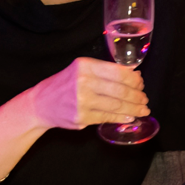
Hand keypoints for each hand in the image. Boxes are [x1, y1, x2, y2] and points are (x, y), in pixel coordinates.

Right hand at [26, 58, 148, 130]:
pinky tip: (129, 117)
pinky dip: (121, 118)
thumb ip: (104, 72)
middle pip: (120, 89)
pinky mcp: (81, 117)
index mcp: (85, 66)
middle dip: (137, 96)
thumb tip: (134, 75)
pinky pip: (107, 117)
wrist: (40, 104)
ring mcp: (82, 100)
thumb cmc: (64, 86)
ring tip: (142, 109)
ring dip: (133, 108)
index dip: (134, 80)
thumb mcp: (81, 71)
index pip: (118, 72)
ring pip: (116, 105)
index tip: (141, 84)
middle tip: (144, 99)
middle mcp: (84, 81)